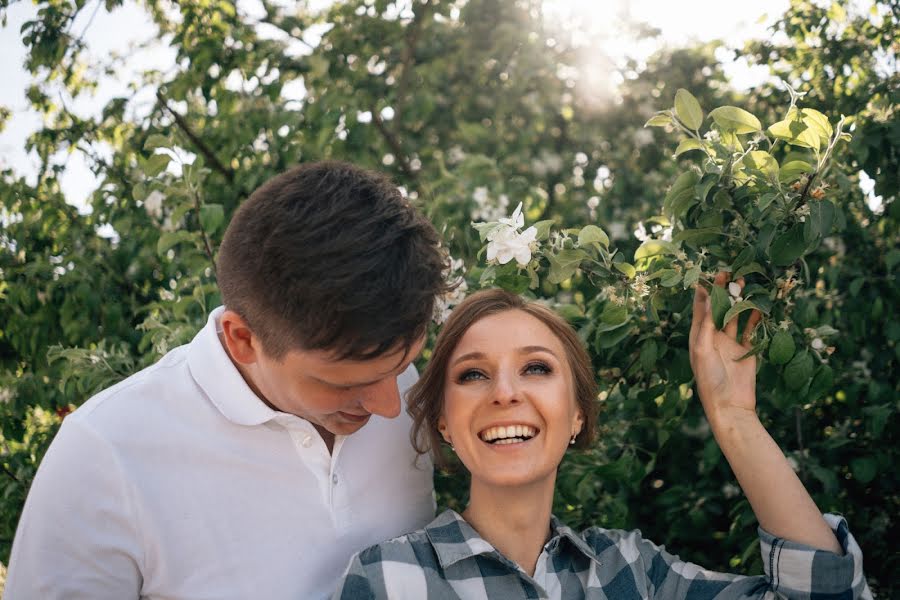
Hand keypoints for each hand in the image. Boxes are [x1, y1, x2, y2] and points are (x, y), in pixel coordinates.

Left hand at [689, 272, 761, 422]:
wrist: (730, 405)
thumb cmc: (709, 378)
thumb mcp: (702, 349)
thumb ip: (706, 325)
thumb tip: (707, 299)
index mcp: (698, 336)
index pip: (700, 308)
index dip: (704, 291)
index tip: (708, 273)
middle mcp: (713, 337)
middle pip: (718, 308)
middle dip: (724, 291)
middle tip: (730, 272)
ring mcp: (730, 343)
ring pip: (735, 316)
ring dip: (739, 301)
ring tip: (744, 283)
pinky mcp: (746, 350)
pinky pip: (750, 330)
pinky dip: (754, 318)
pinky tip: (759, 305)